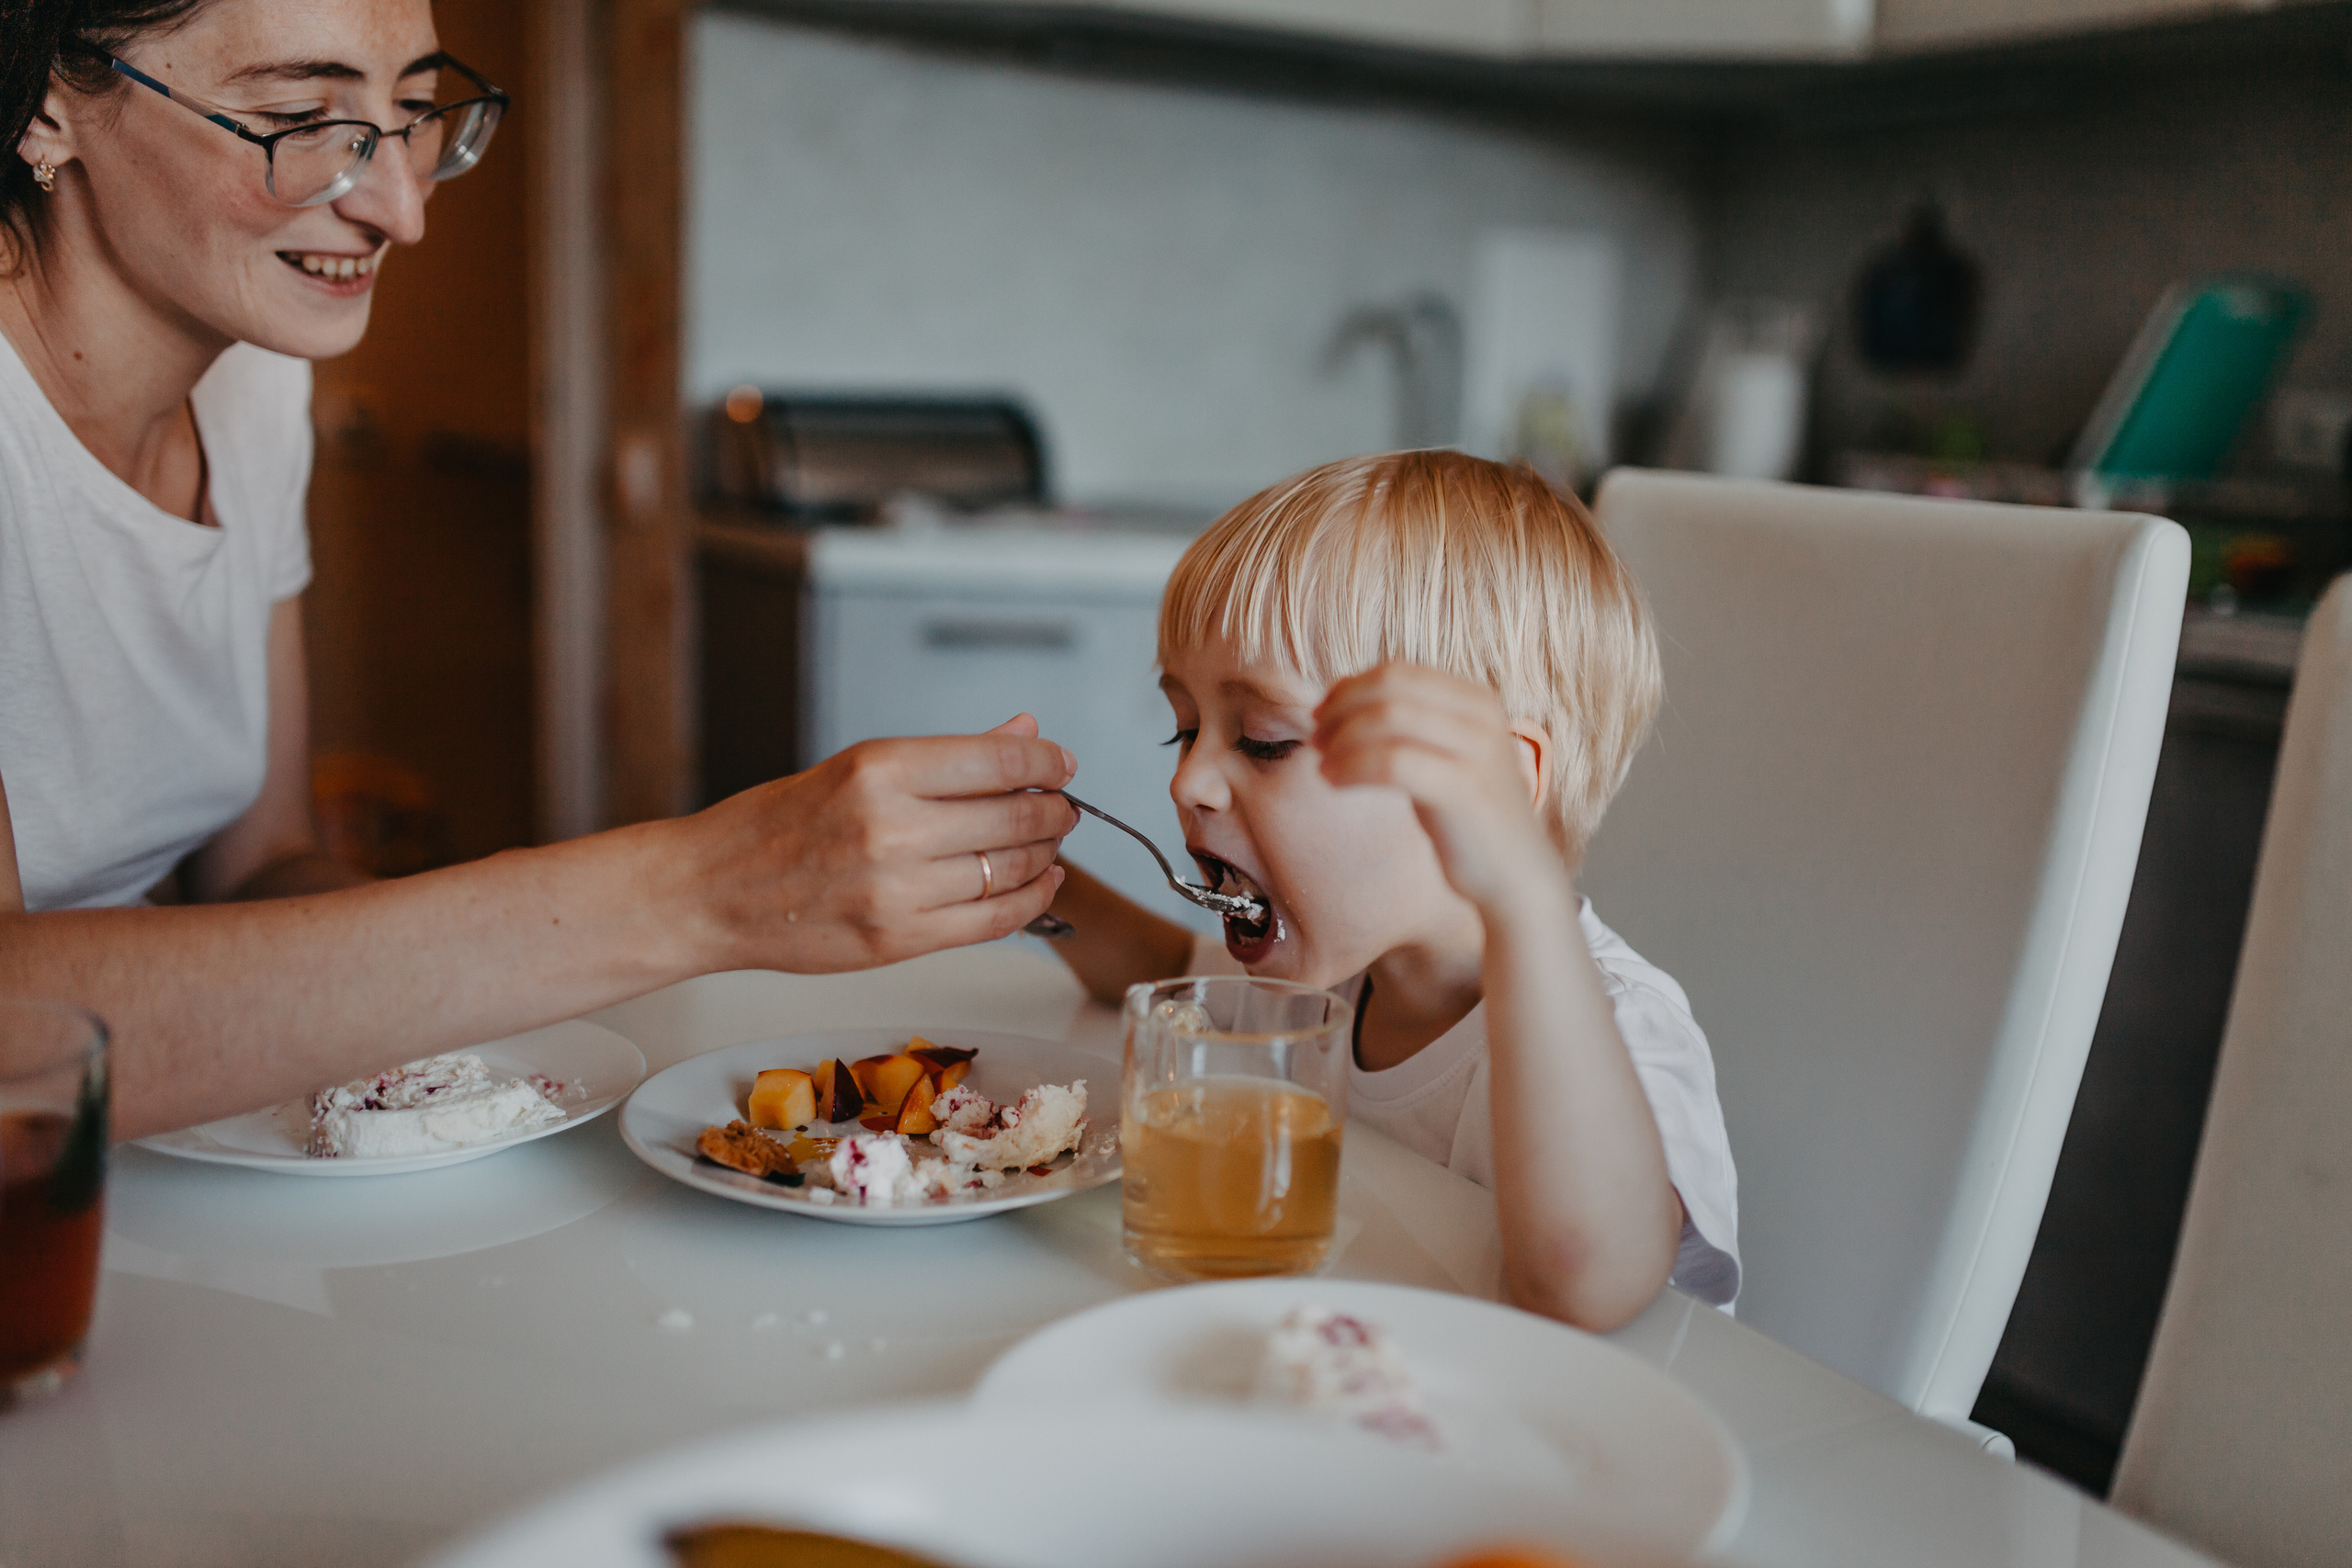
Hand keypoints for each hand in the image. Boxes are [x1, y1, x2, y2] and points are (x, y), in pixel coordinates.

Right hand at [684, 715, 1078, 972]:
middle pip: (1014, 816)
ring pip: (1010, 871)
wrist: (712, 893)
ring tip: (1050, 844)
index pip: (996, 758)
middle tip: (1062, 805)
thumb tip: (1023, 731)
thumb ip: (948, 757)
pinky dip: (1031, 902)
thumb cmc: (775, 826)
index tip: (1061, 763)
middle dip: (1053, 809)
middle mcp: (890, 829)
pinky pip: (992, 923)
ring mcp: (896, 891)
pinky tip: (1041, 885)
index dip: (1045, 760)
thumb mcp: (855, 769)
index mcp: (878, 770)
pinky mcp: (898, 941)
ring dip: (1046, 856)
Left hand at [1311, 664, 1562, 914]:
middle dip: (1341, 711)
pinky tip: (1335, 783)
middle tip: (1316, 741)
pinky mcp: (1465, 790)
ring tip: (1323, 766)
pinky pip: (1392, 764)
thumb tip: (1339, 696)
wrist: (1516, 875)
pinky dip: (1353, 768)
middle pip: (1389, 689)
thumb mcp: (1441, 756)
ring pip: (1388, 721)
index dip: (1350, 689)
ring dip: (1342, 741)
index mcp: (1475, 700)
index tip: (1321, 716)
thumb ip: (1405, 725)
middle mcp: (1481, 716)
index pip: (1398, 672)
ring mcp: (1477, 752)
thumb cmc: (1466, 816)